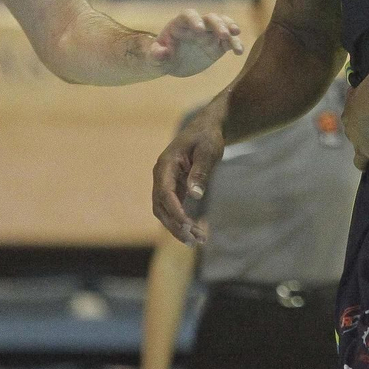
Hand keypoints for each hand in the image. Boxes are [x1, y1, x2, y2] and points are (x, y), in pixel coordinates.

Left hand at [146, 10, 242, 76]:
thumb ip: (156, 54)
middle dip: (218, 24)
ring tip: (236, 35)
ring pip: (223, 24)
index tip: (199, 30)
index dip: (194, 20)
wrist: (172, 64)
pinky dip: (235, 44)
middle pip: (210, 18)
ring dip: (230, 27)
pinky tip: (239, 52)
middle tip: (225, 34)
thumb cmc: (160, 58)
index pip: (188, 15)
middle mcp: (197, 25)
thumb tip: (161, 52)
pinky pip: (229, 41)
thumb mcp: (154, 58)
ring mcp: (209, 34)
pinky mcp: (218, 45)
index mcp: (180, 24)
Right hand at [151, 96, 226, 243]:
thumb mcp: (208, 150)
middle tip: (194, 240)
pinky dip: (183, 221)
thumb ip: (200, 171)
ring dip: (179, 227)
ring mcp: (165, 183)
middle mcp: (161, 175)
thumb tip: (195, 195)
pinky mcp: (174, 188)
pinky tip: (197, 232)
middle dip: (175, 225)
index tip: (187, 225)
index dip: (175, 210)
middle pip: (160, 207)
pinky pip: (174, 209)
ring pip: (165, 211)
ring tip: (198, 241)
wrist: (206, 127)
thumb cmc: (207, 136)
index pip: (164, 192)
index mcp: (165, 164)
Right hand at [342, 87, 368, 189]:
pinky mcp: (351, 98)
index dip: (363, 165)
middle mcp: (351, 133)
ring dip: (360, 119)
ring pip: (353, 120)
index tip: (366, 167)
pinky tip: (365, 95)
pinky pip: (353, 100)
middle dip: (361, 139)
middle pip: (355, 140)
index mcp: (360, 149)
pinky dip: (358, 100)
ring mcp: (349, 115)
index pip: (359, 162)